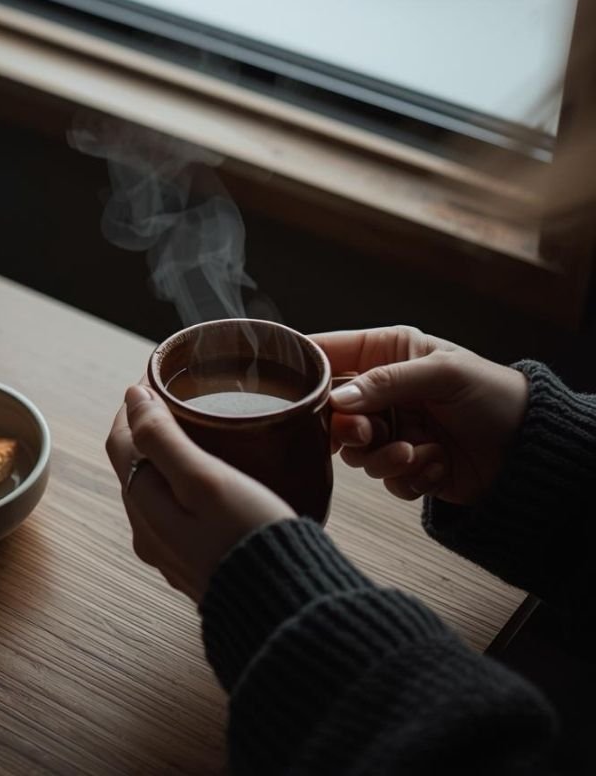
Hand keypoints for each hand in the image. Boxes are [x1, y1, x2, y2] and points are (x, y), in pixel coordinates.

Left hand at [106, 384, 294, 602]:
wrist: (288, 607)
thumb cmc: (249, 537)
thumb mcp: (203, 479)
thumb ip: (162, 438)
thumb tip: (131, 398)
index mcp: (144, 507)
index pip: (120, 442)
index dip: (132, 407)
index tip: (154, 379)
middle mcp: (149, 533)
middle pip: (135, 467)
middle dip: (148, 429)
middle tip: (177, 399)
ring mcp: (173, 552)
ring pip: (157, 491)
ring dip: (167, 458)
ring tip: (199, 431)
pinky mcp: (199, 564)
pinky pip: (179, 513)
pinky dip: (185, 485)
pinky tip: (213, 479)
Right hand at [311, 327, 527, 505]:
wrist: (532, 451)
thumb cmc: (494, 395)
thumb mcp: (442, 373)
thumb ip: (385, 382)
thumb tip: (337, 400)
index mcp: (385, 353)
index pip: (328, 354)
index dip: (307, 372)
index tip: (297, 393)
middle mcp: (382, 391)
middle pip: (332, 412)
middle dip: (350, 429)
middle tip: (371, 433)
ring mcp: (392, 429)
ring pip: (354, 452)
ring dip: (383, 457)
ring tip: (417, 452)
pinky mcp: (405, 465)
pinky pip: (383, 478)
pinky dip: (408, 476)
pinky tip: (437, 463)